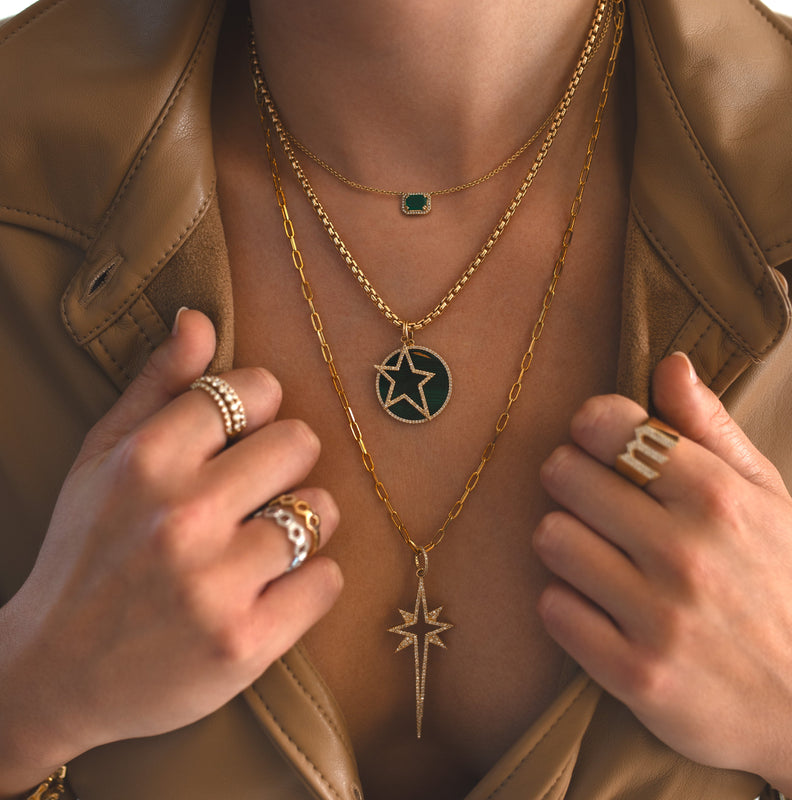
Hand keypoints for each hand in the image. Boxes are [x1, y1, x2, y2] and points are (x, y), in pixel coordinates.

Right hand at [0, 310, 342, 793]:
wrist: (52, 676)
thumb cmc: (86, 552)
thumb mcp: (102, 458)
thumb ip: (156, 384)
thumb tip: (199, 318)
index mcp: (146, 459)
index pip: (256, 389)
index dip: (261, 408)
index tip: (246, 433)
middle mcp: (181, 517)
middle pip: (300, 444)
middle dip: (286, 463)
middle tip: (257, 491)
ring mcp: (214, 585)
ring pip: (322, 511)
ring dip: (303, 524)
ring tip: (262, 544)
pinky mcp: (245, 643)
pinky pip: (329, 580)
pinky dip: (312, 581)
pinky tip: (274, 588)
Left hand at [533, 353, 791, 794]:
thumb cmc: (784, 585)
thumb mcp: (767, 499)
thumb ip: (711, 430)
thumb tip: (670, 364)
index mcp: (718, 498)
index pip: (607, 425)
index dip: (591, 427)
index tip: (600, 443)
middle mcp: (686, 553)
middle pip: (563, 473)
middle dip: (570, 478)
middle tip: (591, 498)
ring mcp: (659, 618)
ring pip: (550, 537)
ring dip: (563, 541)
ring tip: (595, 553)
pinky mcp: (635, 674)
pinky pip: (553, 610)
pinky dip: (567, 605)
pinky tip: (598, 607)